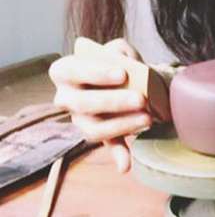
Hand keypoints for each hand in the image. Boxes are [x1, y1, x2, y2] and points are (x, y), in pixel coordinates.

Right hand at [49, 38, 153, 172]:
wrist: (128, 79)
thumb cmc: (118, 62)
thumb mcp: (119, 51)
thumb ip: (119, 52)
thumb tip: (123, 62)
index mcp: (65, 71)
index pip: (72, 71)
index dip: (96, 73)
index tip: (123, 73)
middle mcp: (65, 97)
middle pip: (83, 103)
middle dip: (113, 101)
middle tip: (141, 99)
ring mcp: (78, 119)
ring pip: (92, 128)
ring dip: (121, 126)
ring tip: (147, 118)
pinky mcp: (96, 134)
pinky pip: (106, 146)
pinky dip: (118, 155)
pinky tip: (126, 165)